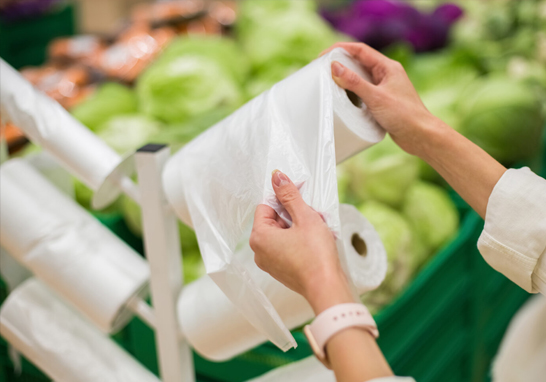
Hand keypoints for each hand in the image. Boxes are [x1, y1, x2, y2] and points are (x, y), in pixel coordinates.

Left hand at [250, 170, 353, 313]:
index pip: (266, 206)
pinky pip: (286, 248)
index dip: (284, 200)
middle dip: (293, 215)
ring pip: (282, 234)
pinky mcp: (281, 270)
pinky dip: (299, 242)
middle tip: (312, 217)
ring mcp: (270, 263)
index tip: (300, 200)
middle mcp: (259, 251)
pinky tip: (315, 243)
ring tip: (317, 231)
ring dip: (298, 228)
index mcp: (259, 237)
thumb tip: (277, 177)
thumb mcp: (304, 217)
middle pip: (274, 220)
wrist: (326, 287)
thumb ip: (289, 195)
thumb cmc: (315, 255)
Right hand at [322, 42, 505, 218]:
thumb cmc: (404, 115)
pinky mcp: (382, 102)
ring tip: (328, 83)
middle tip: (322, 69)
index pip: (360, 50)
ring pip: (360, 78)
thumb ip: (354, 82)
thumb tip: (335, 66)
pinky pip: (363, 92)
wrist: (421, 136)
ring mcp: (385, 88)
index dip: (340, 49)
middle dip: (340, 63)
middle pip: (359, 62)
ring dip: (345, 79)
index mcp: (388, 67)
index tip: (323, 55)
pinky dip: (351, 93)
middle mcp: (386, 75)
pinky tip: (343, 99)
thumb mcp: (375, 98)